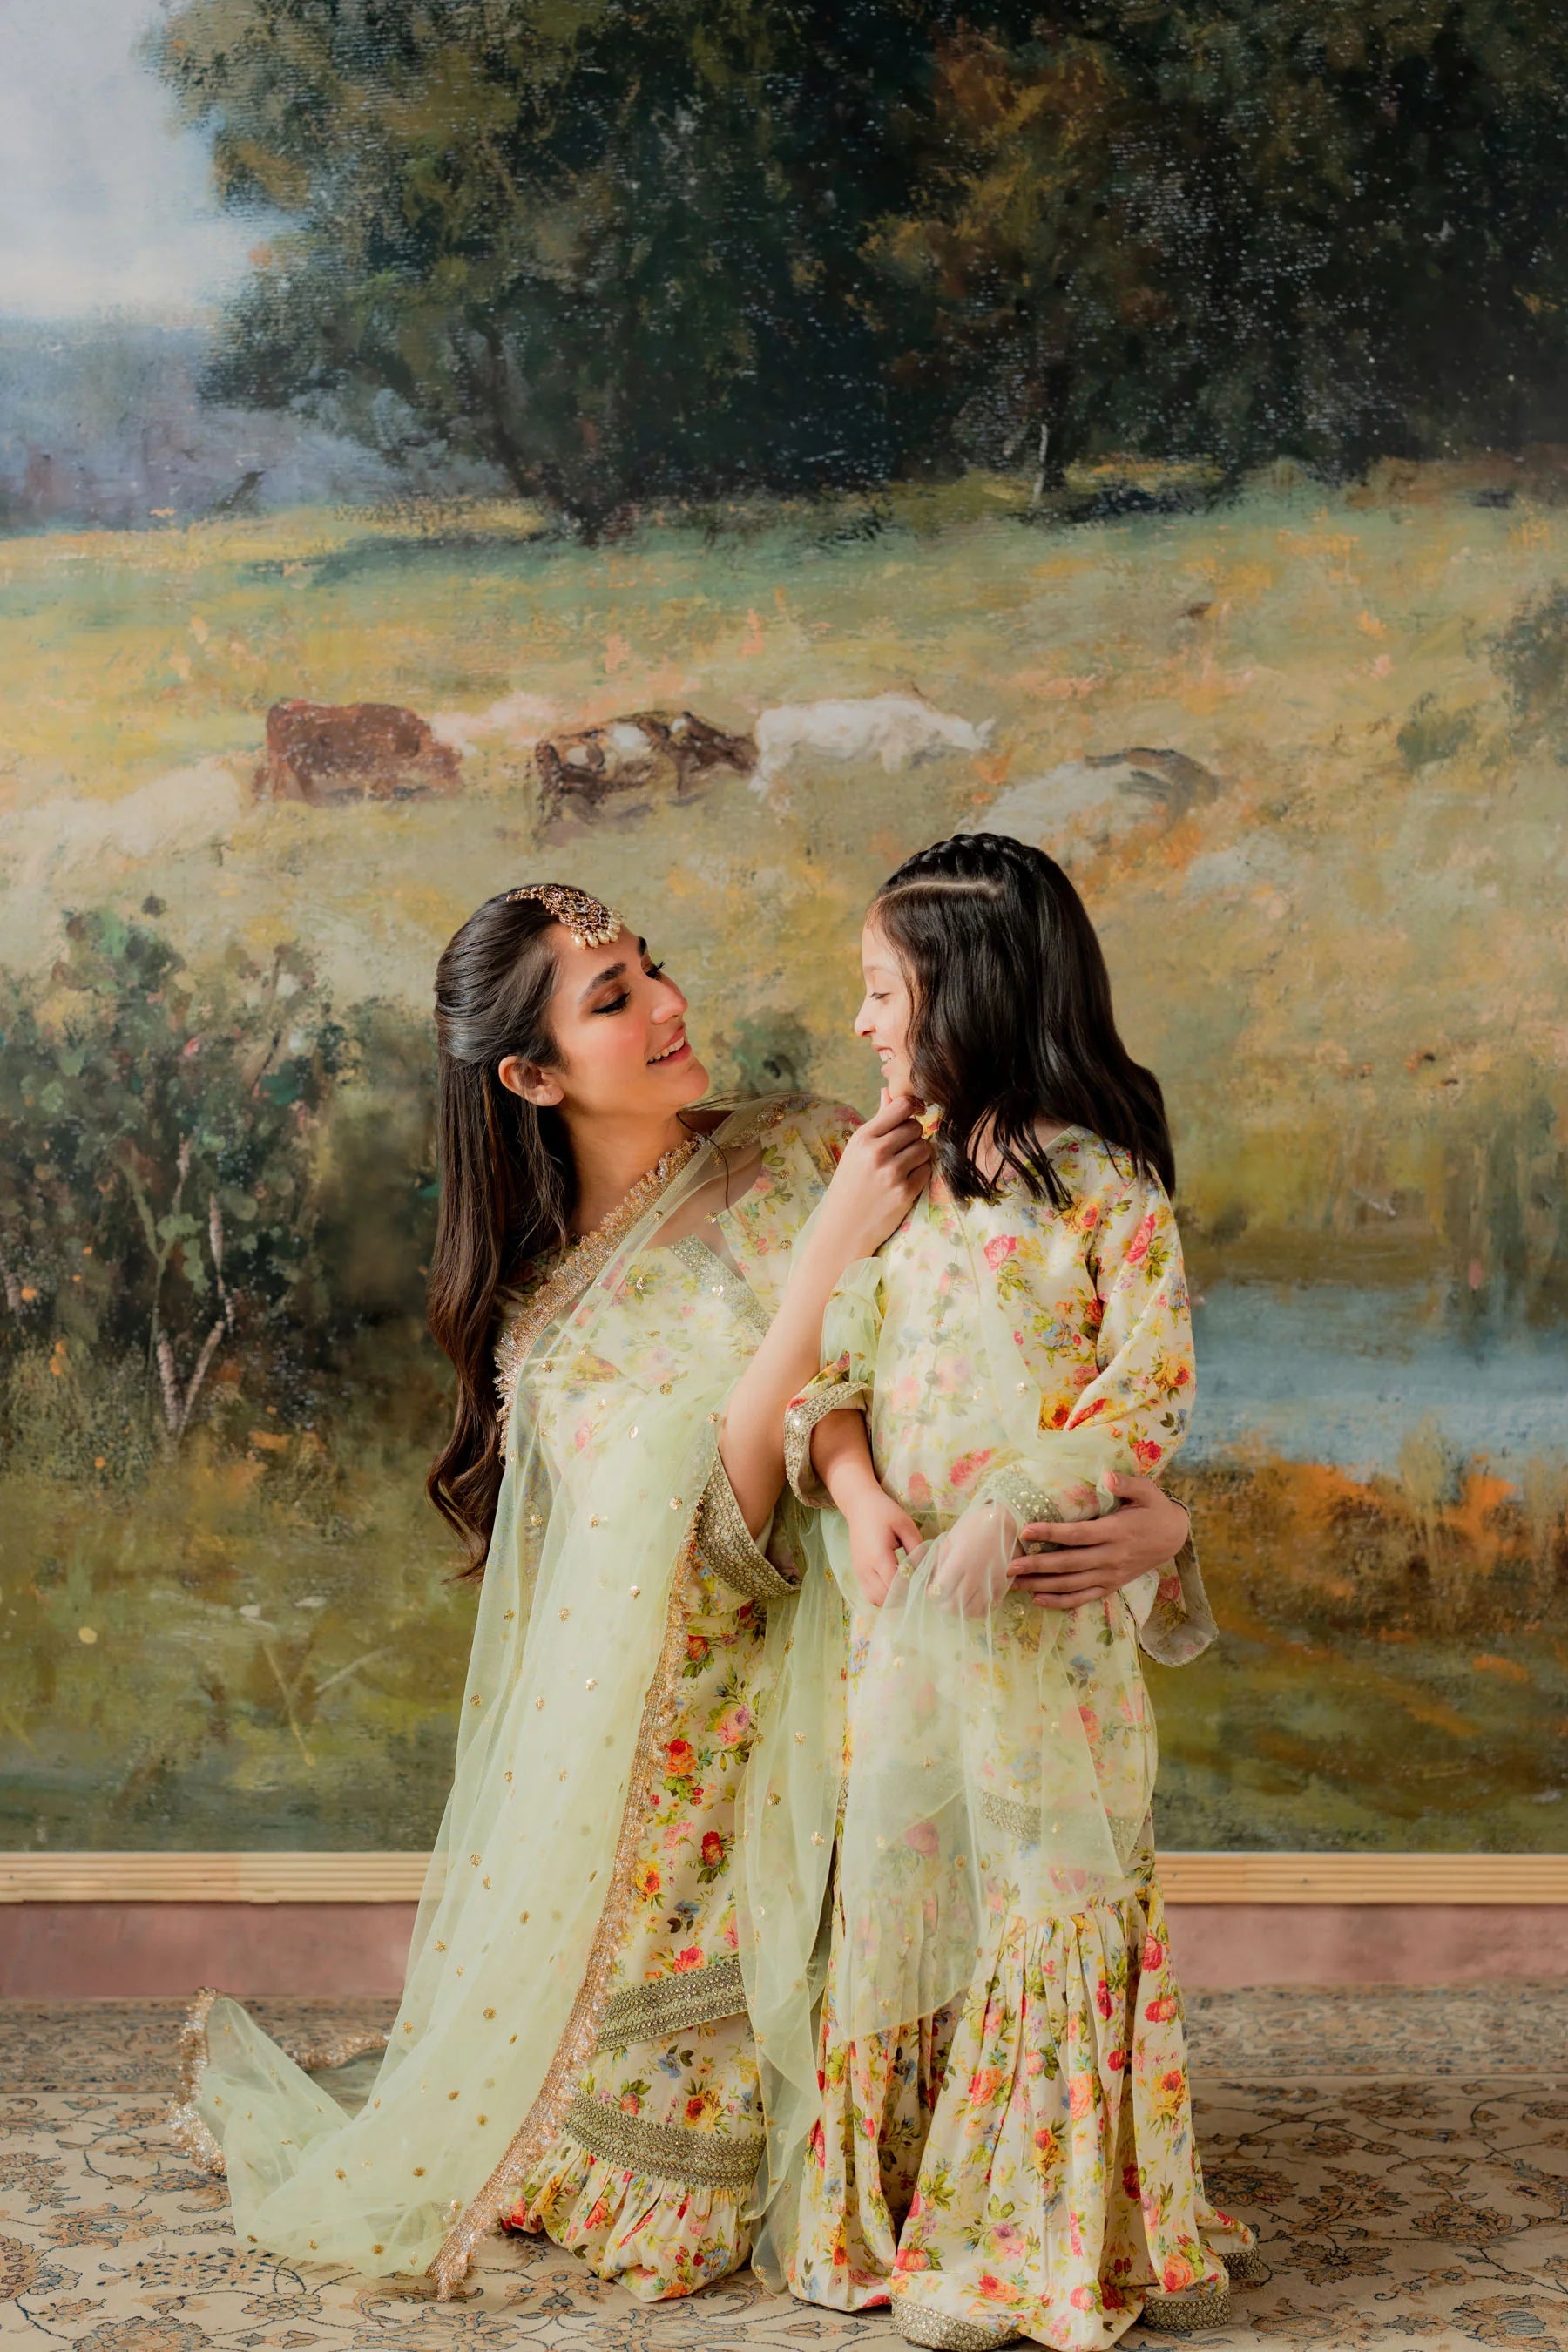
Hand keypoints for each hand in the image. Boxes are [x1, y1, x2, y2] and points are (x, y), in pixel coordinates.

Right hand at [813, 1092, 930, 1265]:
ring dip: (919, 1156)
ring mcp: (892, 1173)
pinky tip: (904, 1182)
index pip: (900, 1106)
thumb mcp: (855, 1151)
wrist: (844, 1228)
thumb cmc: (850, 1186)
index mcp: (862, 1138)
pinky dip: (920, 1175)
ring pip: (925, 1148)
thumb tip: (889, 1091)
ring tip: (903, 1167)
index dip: (909, 1111)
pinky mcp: (905, 1192)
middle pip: (916, 1127)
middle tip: (902, 1150)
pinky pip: (927, 1171)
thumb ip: (877, 1122)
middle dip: (914, 1137)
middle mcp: (877, 1152)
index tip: (909, 1120)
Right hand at [842, 1479, 921, 1608]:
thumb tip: (927, 1569)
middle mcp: (866, 1568)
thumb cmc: (884, 1512)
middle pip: (885, 1598)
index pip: (895, 1586)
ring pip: (875, 1600)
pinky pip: (870, 1595)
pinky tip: (895, 1586)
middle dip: (903, 1597)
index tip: (924, 1584)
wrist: (859, 1505)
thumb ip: (917, 1548)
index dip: (910, 1589)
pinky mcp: (858, 1573)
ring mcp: (859, 1572)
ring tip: (906, 1588)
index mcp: (878, 1556)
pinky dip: (883, 1597)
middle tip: (917, 1588)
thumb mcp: (905, 1525)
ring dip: (892, 1600)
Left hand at [926, 1498, 1017, 1618]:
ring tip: (955, 1600)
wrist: (1007, 1521)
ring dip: (959, 1609)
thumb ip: (940, 1562)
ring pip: (971, 1611)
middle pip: (953, 1605)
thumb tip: (932, 1579)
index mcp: (959, 1563)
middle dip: (942, 1605)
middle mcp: (975, 1577)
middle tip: (941, 1597)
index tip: (931, 1589)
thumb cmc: (975, 1525)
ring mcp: (990, 1584)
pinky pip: (987, 1607)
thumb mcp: (951, 1539)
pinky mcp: (1003, 1587)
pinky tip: (972, 1599)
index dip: (932, 1594)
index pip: (940, 1592)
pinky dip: (976, 1609)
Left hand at [1008, 1474, 1188, 1609]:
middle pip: (1069, 1564)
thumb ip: (1126, 1484)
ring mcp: (1111, 1575)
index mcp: (1117, 1531)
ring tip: (1015, 1584)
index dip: (1051, 1533)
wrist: (1174, 1537)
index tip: (1026, 1530)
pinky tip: (1038, 1599)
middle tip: (1009, 1566)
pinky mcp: (1112, 1585)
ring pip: (1072, 1584)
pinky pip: (1084, 1598)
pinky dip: (1060, 1602)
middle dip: (1037, 1565)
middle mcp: (1111, 1557)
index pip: (1078, 1534)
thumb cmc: (1154, 1509)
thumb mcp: (1147, 1491)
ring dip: (1042, 1585)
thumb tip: (1105, 1476)